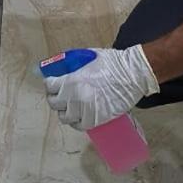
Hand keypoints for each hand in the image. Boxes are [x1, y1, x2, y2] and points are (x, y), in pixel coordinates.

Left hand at [44, 45, 159, 130]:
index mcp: (71, 80)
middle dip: (55, 97)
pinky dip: (76, 121)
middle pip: (54, 103)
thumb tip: (65, 67)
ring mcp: (84, 111)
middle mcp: (74, 98)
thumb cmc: (113, 63)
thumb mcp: (89, 57)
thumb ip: (75, 64)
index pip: (50, 86)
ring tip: (69, 106)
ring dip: (64, 110)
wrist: (132, 75)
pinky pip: (78, 125)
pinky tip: (79, 115)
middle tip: (60, 94)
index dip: (50, 84)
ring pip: (64, 117)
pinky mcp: (95, 120)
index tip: (52, 83)